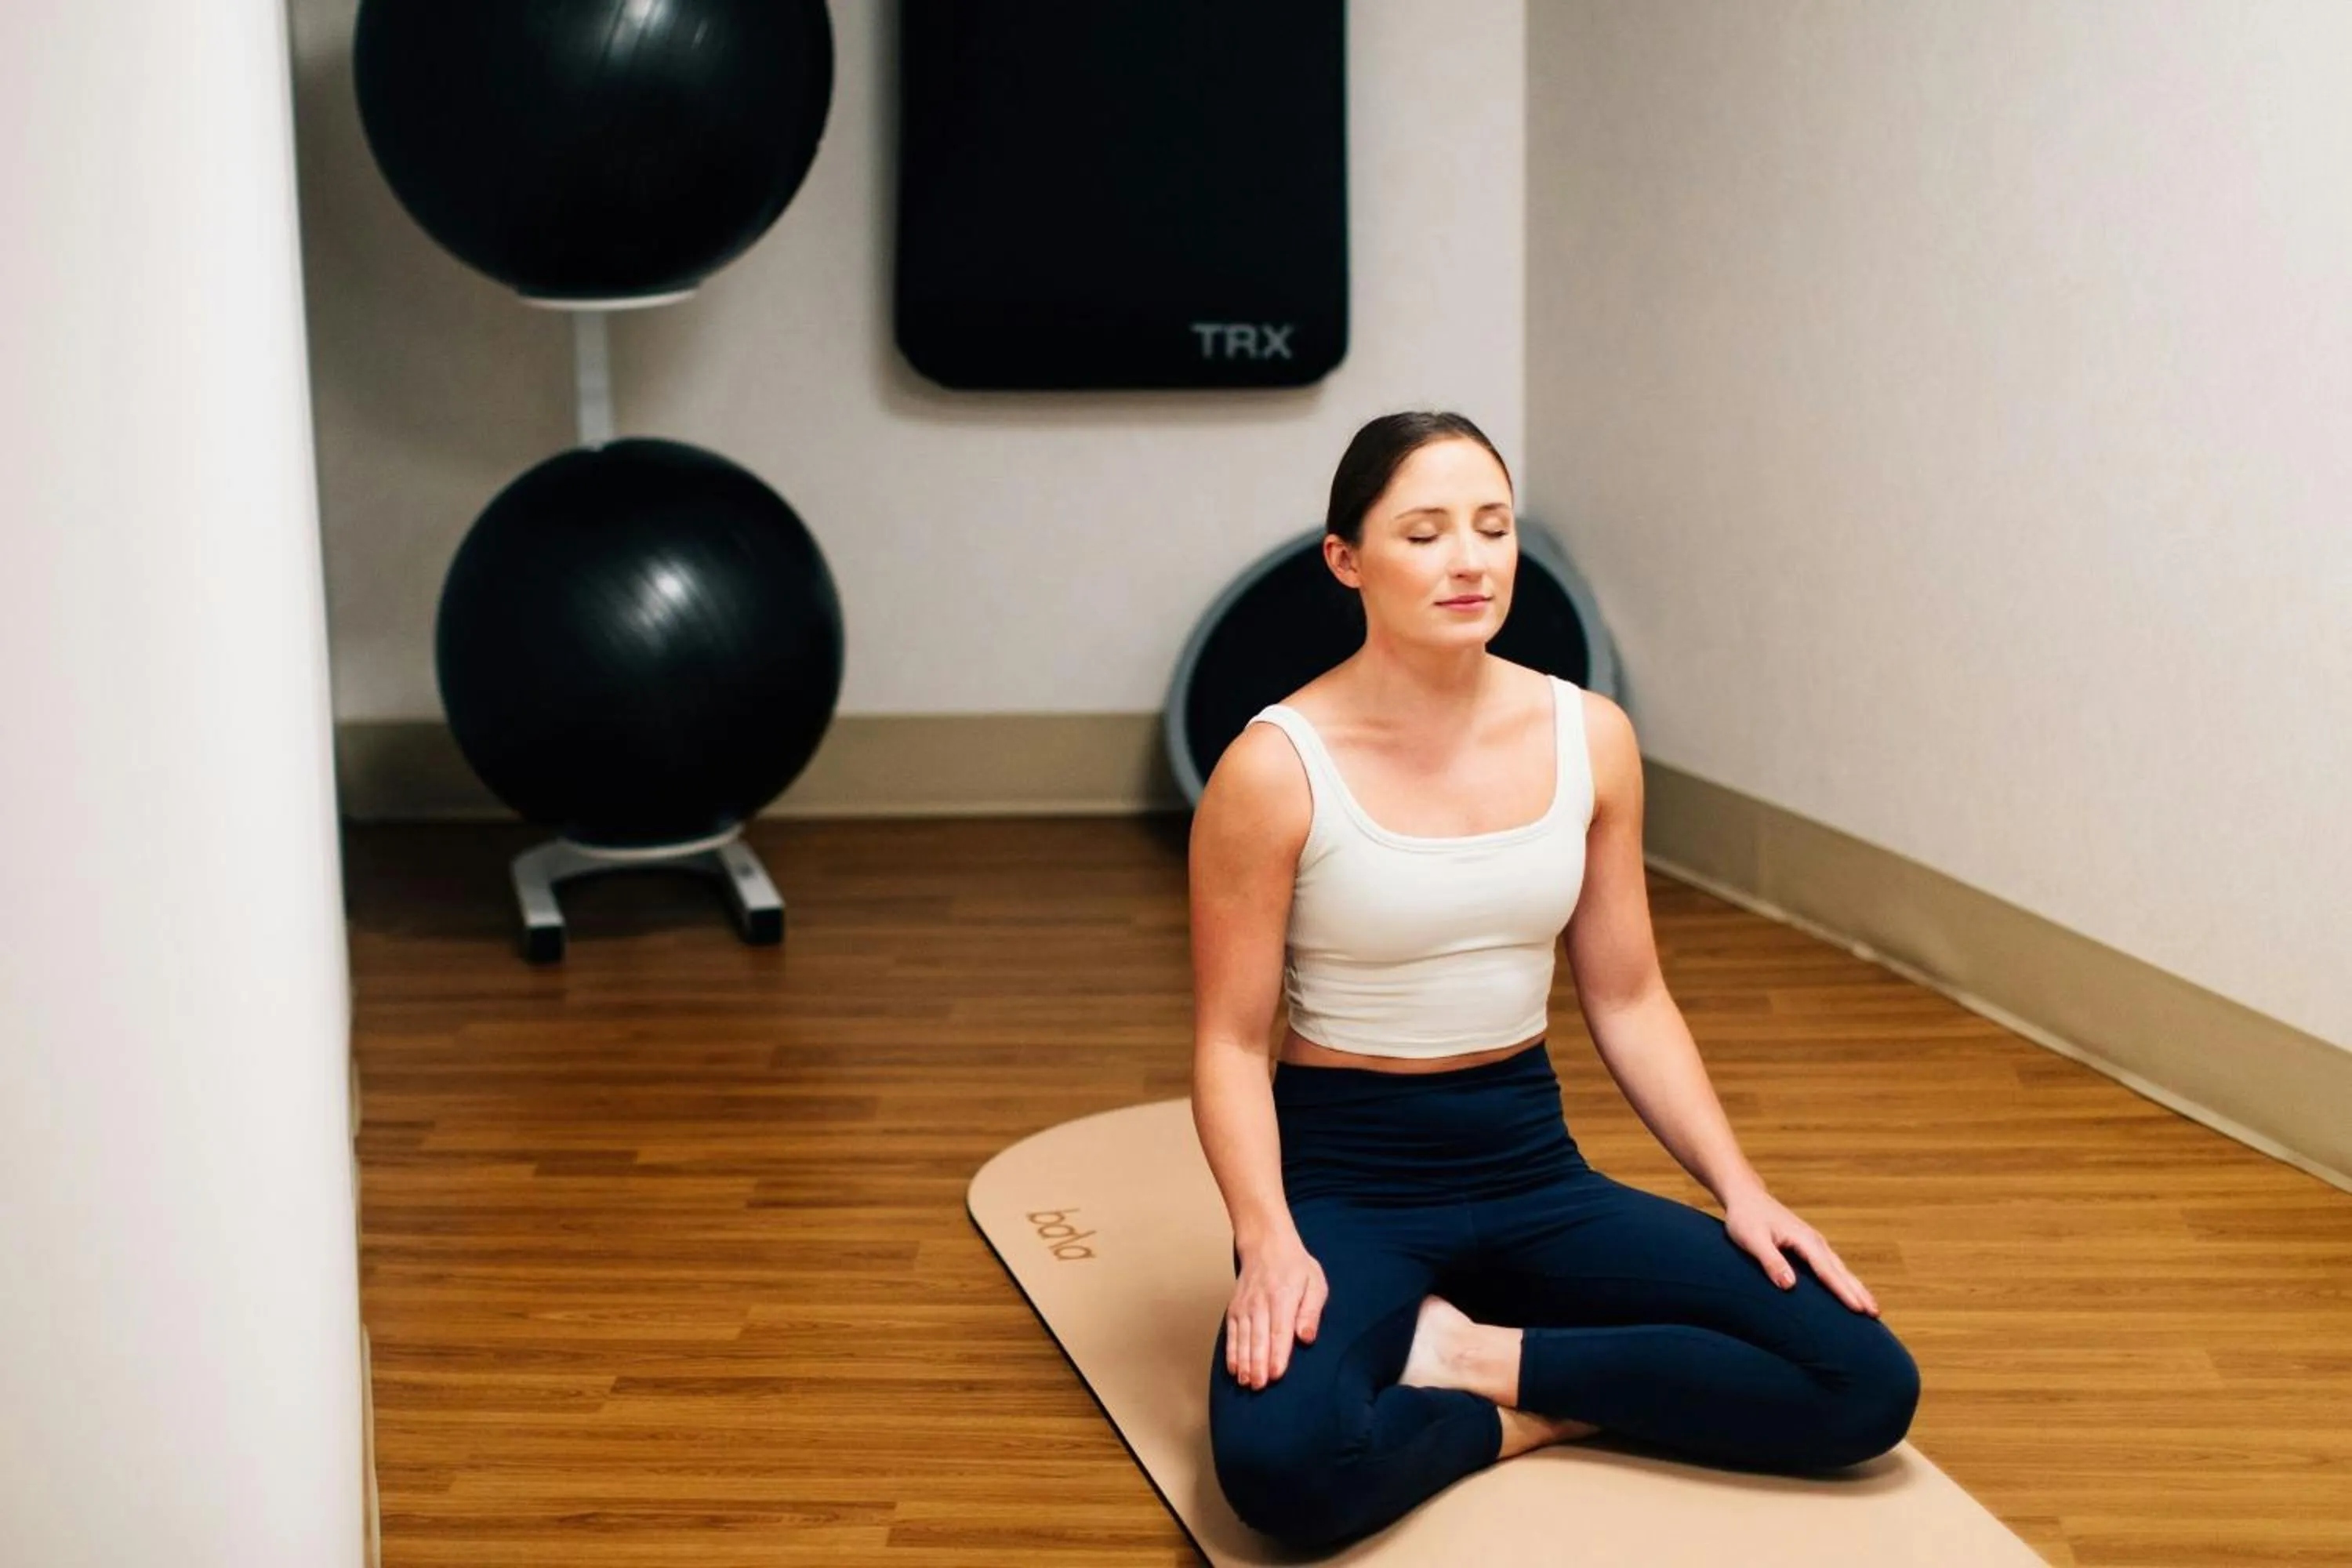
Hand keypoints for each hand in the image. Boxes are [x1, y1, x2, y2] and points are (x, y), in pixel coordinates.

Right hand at [1226, 1231, 1328, 1388]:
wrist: (1265, 1243)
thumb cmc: (1295, 1266)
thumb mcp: (1315, 1282)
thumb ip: (1311, 1311)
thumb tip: (1306, 1337)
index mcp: (1284, 1296)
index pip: (1280, 1330)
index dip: (1278, 1353)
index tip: (1276, 1374)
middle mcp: (1261, 1302)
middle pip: (1259, 1337)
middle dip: (1258, 1364)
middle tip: (1259, 1386)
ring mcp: (1245, 1305)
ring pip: (1243, 1337)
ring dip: (1244, 1362)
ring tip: (1246, 1383)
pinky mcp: (1235, 1308)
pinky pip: (1232, 1332)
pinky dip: (1231, 1351)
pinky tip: (1234, 1368)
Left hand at [1722, 1189, 1880, 1316]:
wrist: (1746, 1197)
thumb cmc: (1746, 1219)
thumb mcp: (1752, 1240)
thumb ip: (1771, 1260)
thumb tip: (1790, 1285)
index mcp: (1804, 1240)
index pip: (1827, 1270)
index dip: (1842, 1291)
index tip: (1859, 1309)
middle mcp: (1815, 1241)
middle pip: (1841, 1271)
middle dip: (1859, 1292)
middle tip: (1876, 1314)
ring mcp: (1814, 1243)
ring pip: (1840, 1269)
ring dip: (1856, 1288)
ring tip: (1872, 1309)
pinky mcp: (1810, 1247)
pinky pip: (1832, 1267)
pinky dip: (1845, 1281)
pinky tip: (1850, 1292)